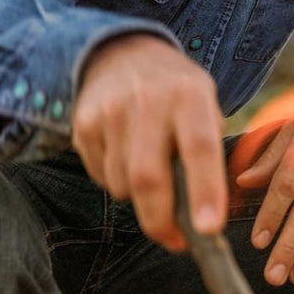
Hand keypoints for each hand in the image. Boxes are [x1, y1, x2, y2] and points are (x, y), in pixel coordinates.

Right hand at [72, 33, 225, 250]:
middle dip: (161, 221)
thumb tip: (210, 217)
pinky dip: (116, 181)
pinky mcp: (83, 123)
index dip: (205, 190)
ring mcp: (111, 109)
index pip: (199, 146)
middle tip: (176, 241)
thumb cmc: (175, 90)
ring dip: (139, 198)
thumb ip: (209, 150)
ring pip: (122, 185)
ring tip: (150, 169)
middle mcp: (149, 98)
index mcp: (189, 93)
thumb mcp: (205, 102)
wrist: (123, 52)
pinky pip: (100, 177)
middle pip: (149, 177)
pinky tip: (125, 154)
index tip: (209, 230)